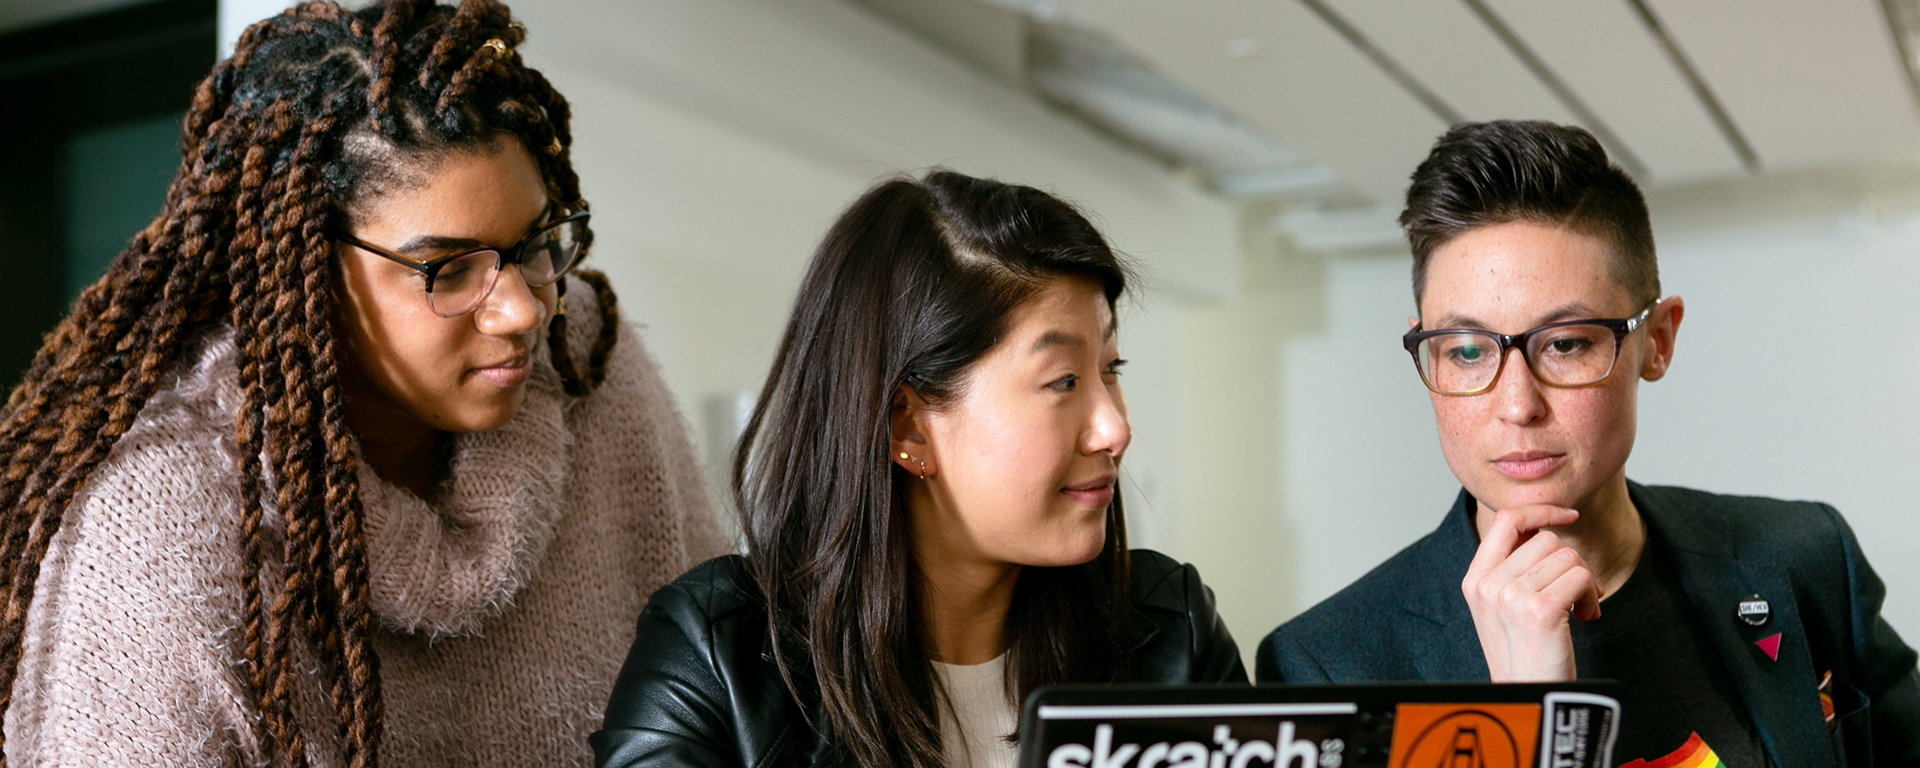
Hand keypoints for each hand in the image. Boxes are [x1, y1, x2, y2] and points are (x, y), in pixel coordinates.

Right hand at [1462, 505, 1602, 681]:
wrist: (1530, 698)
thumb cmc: (1524, 656)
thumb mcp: (1503, 607)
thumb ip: (1514, 569)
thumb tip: (1547, 530)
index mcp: (1475, 580)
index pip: (1506, 520)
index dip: (1540, 510)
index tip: (1568, 515)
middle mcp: (1487, 585)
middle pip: (1546, 539)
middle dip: (1571, 563)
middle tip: (1576, 595)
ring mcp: (1510, 597)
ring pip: (1568, 557)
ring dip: (1585, 583)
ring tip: (1578, 610)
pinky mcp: (1538, 610)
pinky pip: (1581, 577)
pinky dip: (1592, 597)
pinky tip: (1585, 618)